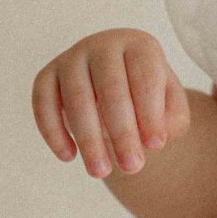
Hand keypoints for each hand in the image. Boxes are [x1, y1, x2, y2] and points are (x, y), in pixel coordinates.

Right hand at [32, 29, 189, 177]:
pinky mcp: (47, 75)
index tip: (156, 147)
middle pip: (111, 90)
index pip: (145, 78)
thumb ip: (172, 120)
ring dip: (88, 139)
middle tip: (132, 167)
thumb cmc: (148, 97)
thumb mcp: (171, 106)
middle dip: (122, 133)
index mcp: (140, 46)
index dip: (150, 114)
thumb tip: (154, 138)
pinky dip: (53, 131)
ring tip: (100, 171)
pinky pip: (44, 103)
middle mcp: (103, 46)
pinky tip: (68, 156)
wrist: (116, 82)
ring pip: (76, 99)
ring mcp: (72, 58)